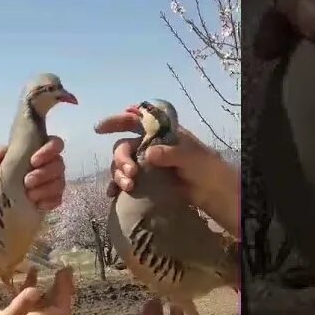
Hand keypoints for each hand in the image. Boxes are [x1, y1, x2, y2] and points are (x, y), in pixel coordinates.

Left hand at [0, 135, 65, 210]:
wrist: (3, 198)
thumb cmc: (6, 174)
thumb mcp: (2, 162)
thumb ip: (3, 154)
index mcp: (42, 150)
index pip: (56, 144)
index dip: (48, 151)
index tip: (33, 161)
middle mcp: (52, 164)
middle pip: (59, 164)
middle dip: (43, 173)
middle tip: (27, 181)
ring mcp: (55, 182)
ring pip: (60, 183)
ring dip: (45, 189)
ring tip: (30, 195)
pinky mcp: (54, 198)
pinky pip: (58, 199)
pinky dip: (49, 202)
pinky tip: (37, 205)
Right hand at [0, 267, 74, 314]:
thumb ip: (20, 305)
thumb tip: (36, 290)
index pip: (61, 308)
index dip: (66, 291)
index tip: (64, 273)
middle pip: (56, 302)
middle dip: (62, 286)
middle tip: (63, 267)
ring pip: (45, 298)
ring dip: (50, 284)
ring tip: (51, 267)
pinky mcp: (17, 311)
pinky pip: (30, 296)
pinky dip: (33, 284)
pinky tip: (31, 270)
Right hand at [94, 108, 239, 234]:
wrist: (214, 192)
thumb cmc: (207, 168)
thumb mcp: (192, 157)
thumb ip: (171, 153)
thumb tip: (148, 153)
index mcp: (161, 133)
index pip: (136, 120)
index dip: (117, 121)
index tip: (100, 129)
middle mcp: (150, 146)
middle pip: (125, 146)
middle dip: (122, 159)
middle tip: (130, 173)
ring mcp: (147, 164)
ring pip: (122, 164)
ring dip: (119, 174)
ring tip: (128, 187)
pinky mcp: (146, 181)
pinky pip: (125, 180)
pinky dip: (117, 186)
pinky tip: (113, 194)